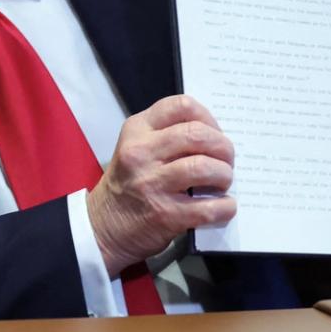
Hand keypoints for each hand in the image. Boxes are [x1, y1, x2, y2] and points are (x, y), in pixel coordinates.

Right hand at [87, 95, 235, 274]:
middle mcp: (141, 153)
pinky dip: (225, 207)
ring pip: (204, 167)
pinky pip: (207, 208)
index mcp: (137, 130)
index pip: (182, 106)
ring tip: (223, 182)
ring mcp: (151, 184)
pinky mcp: (164, 214)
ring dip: (224, 175)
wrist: (103, 225)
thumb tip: (216, 138)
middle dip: (223, 147)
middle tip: (226, 160)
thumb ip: (167, 136)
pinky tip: (224, 206)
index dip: (209, 118)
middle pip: (198, 134)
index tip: (215, 132)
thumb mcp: (136, 148)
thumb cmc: (128, 183)